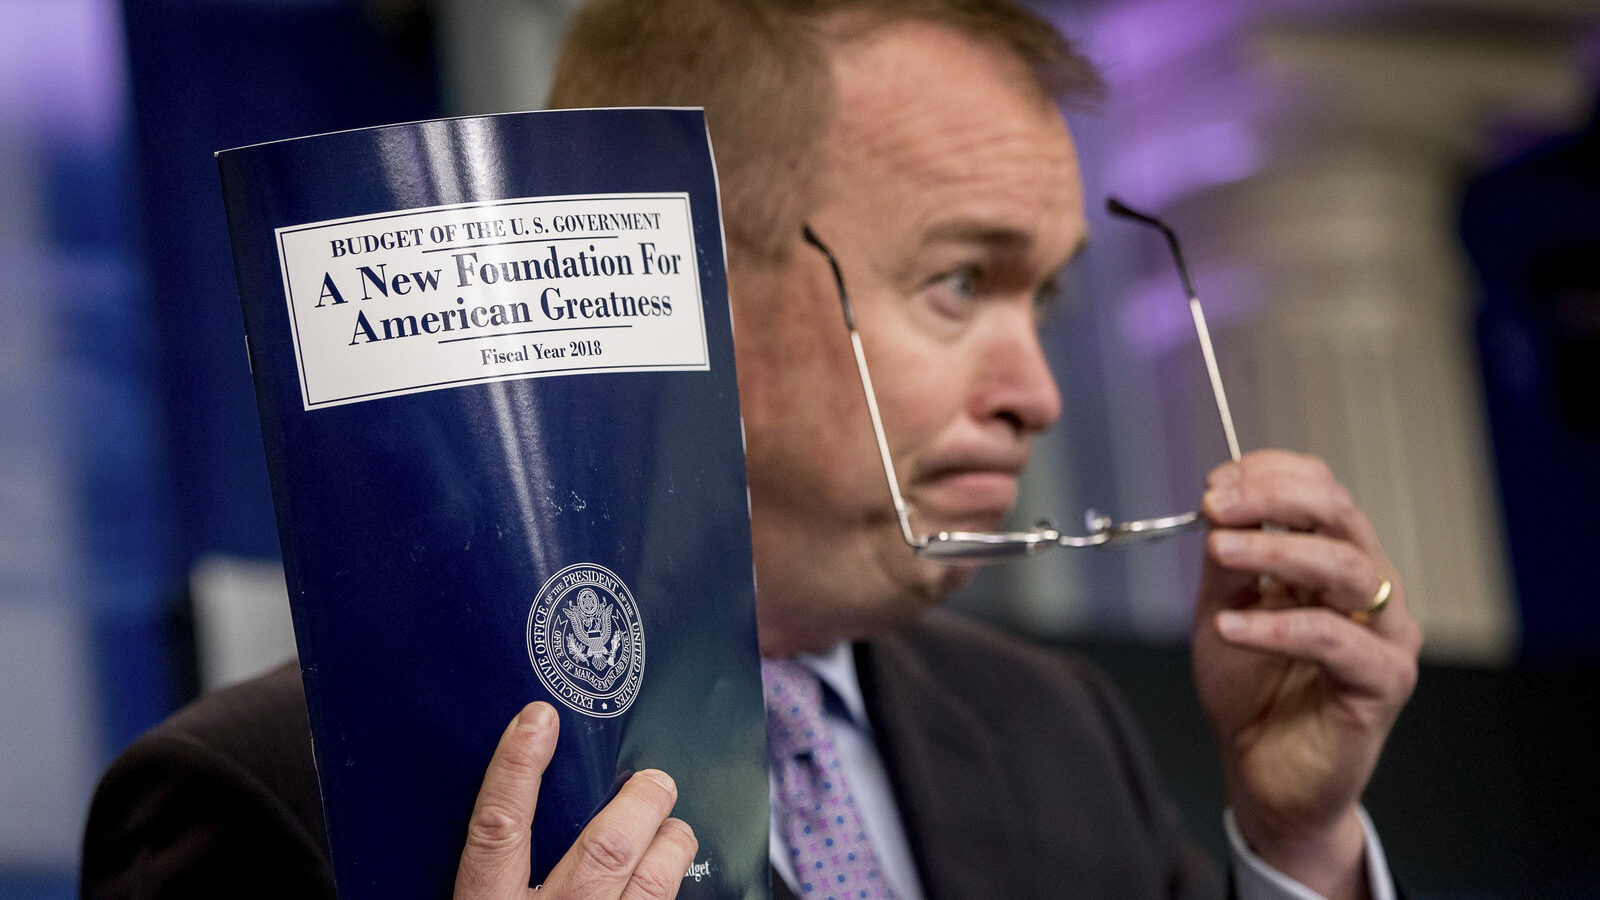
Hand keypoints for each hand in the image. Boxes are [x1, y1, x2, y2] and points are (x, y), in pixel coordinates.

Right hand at [454, 701, 697, 898]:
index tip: (538, 718)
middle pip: (604, 850)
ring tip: (672, 826)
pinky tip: (671, 869)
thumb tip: (510, 792)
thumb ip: (492, 866)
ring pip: (652, 884)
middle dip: (638, 805)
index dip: (517, 768)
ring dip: (670, 844)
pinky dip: (672, 881)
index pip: (498, 827)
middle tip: (653, 781)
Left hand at [1193, 451, 1420, 898]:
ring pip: (1344, 567)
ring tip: (1220, 551)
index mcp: (1335, 561)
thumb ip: (1228, 560)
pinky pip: (1335, 639)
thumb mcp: (1222, 609)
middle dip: (1274, 499)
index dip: (1269, 475)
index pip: (1321, 491)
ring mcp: (1385, 634)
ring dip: (1274, 550)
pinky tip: (1231, 628)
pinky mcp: (1384, 681)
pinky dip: (1278, 626)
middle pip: (1340, 514)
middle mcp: (1371, 588)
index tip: (1215, 483)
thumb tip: (1220, 506)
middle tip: (1216, 505)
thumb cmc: (1250, 691)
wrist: (1262, 773)